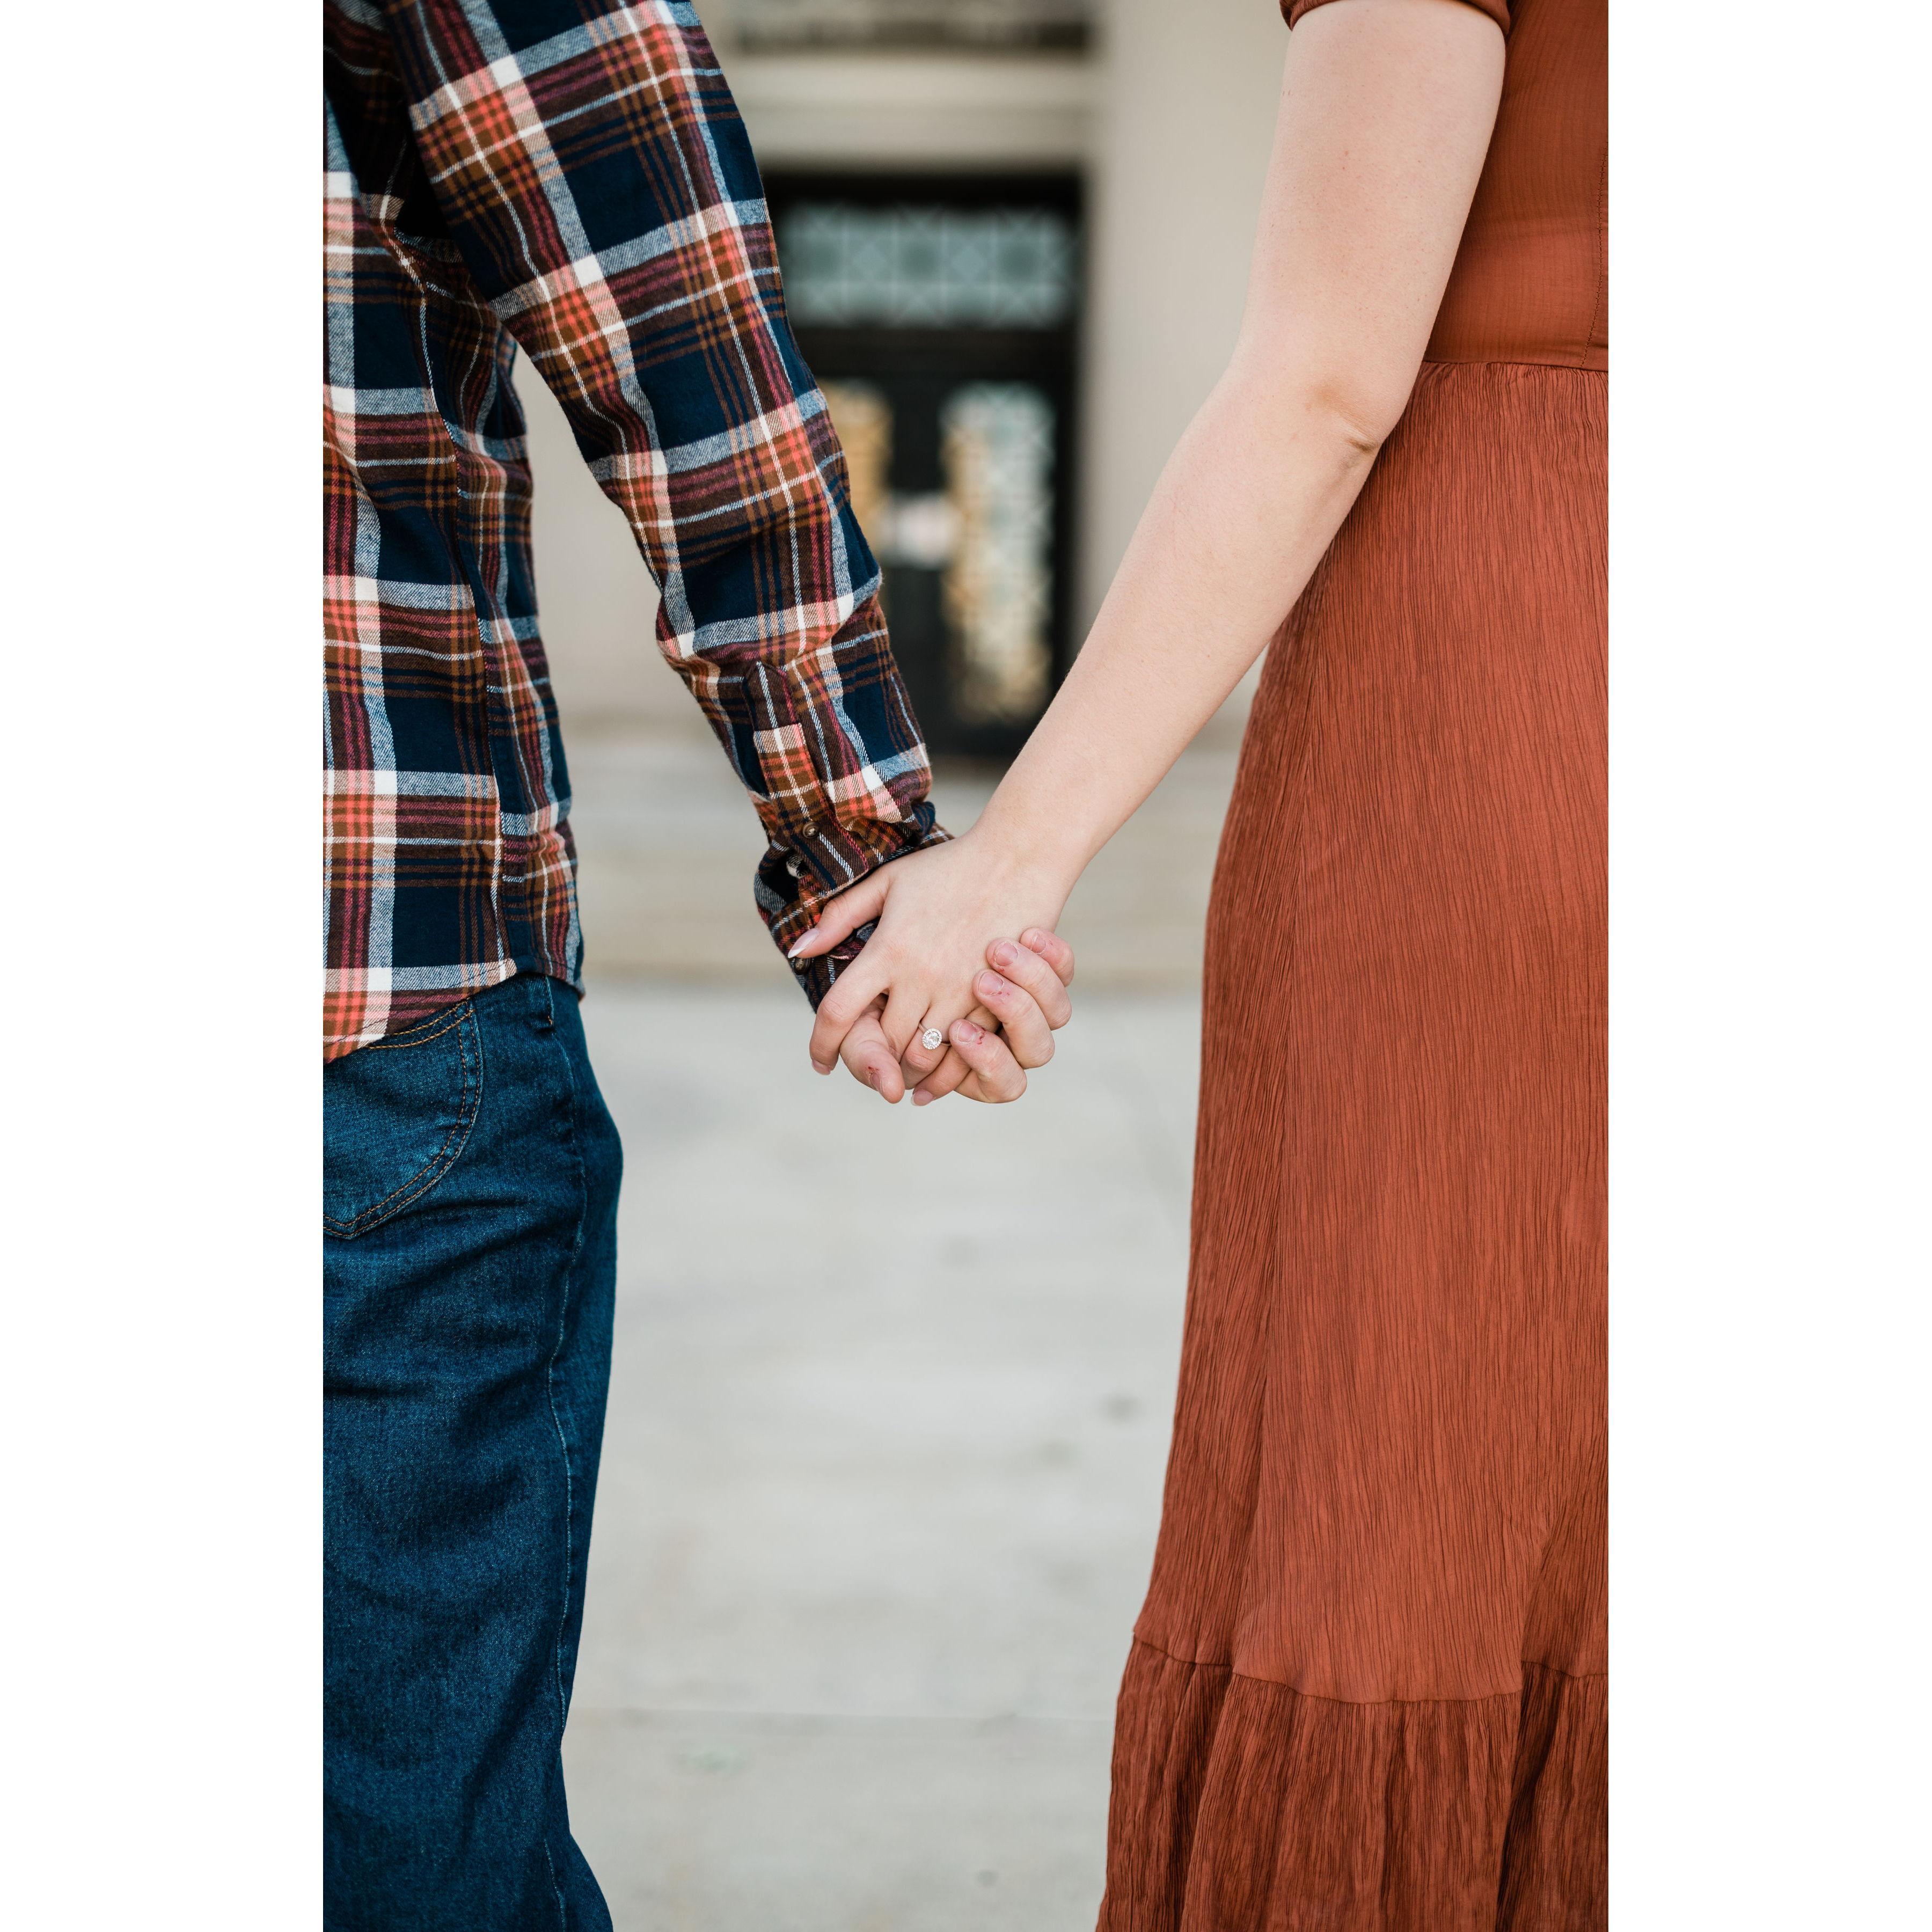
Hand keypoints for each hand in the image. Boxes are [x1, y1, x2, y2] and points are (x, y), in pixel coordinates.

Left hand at [790, 831, 1075, 1095]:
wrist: (1018, 859)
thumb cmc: (949, 867)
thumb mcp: (888, 881)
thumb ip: (840, 917)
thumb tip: (799, 950)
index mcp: (889, 948)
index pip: (838, 1012)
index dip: (822, 1044)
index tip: (819, 1061)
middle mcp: (921, 975)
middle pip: (883, 1043)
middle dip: (871, 1062)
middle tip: (867, 1066)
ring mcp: (960, 990)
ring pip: (924, 1056)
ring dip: (909, 1071)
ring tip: (901, 1070)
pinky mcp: (995, 998)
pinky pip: (967, 1050)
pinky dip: (948, 1068)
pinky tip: (937, 1069)